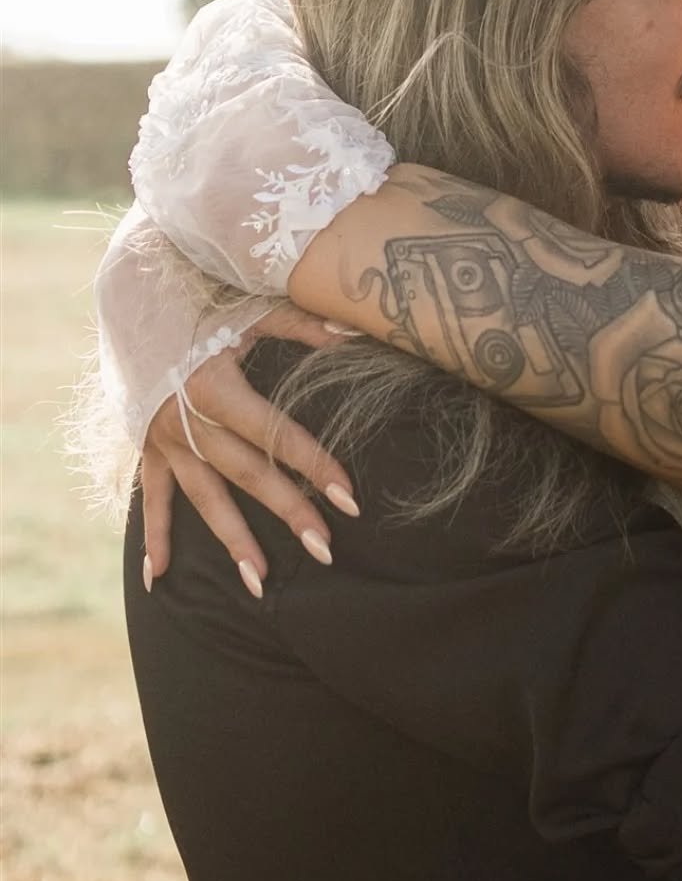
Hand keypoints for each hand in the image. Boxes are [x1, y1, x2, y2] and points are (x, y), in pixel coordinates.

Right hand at [140, 305, 359, 597]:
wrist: (128, 297)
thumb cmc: (199, 303)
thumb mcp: (251, 308)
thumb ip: (303, 325)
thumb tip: (353, 335)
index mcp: (215, 386)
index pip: (276, 434)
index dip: (315, 464)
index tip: (350, 498)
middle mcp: (186, 419)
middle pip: (246, 474)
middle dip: (288, 511)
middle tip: (325, 549)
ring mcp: (163, 438)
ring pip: (203, 498)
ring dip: (232, 541)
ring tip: (259, 583)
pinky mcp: (146, 445)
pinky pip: (153, 498)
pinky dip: (156, 538)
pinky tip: (161, 579)